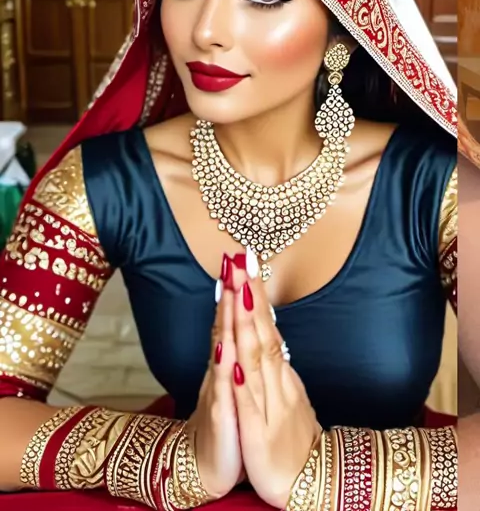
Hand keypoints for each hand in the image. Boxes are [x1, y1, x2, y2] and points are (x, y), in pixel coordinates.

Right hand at [187, 255, 242, 497]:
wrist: (208, 466)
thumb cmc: (226, 422)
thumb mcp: (234, 381)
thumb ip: (236, 349)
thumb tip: (242, 318)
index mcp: (230, 361)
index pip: (234, 318)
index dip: (238, 289)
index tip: (242, 257)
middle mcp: (221, 369)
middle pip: (227, 324)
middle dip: (232, 291)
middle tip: (234, 258)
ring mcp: (219, 390)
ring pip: (223, 348)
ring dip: (227, 318)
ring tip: (230, 288)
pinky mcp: (220, 415)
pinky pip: (222, 388)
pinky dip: (224, 367)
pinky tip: (225, 348)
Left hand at [231, 261, 320, 507]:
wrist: (309, 484)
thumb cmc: (292, 439)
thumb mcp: (284, 392)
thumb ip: (274, 362)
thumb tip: (268, 329)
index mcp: (278, 372)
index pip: (265, 323)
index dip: (254, 292)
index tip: (245, 259)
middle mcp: (275, 380)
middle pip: (261, 330)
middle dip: (249, 293)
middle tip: (241, 258)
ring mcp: (267, 403)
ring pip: (255, 356)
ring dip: (245, 322)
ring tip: (238, 289)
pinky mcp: (258, 430)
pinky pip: (247, 399)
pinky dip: (241, 375)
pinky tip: (233, 354)